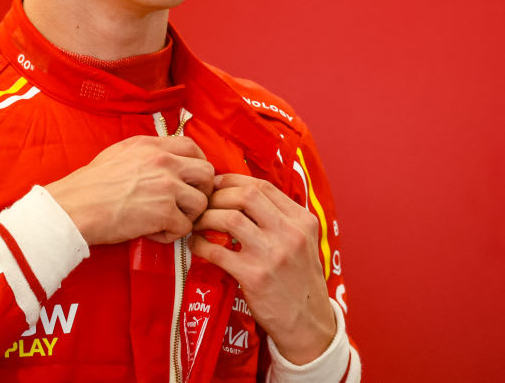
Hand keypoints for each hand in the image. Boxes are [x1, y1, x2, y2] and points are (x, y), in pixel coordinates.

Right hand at [44, 135, 213, 245]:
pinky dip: (172, 234)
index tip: (190, 180)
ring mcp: (167, 186)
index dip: (197, 165)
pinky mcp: (164, 212)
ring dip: (188, 216)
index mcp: (152, 145)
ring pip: (201, 203)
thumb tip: (164, 160)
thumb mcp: (119, 153)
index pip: (193, 147)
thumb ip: (147, 153)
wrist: (74, 207)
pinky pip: (184, 227)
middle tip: (185, 205)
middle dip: (201, 192)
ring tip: (166, 221)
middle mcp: (164, 161)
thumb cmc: (89, 184)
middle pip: (207, 173)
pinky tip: (153, 232)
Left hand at [190, 173, 335, 364]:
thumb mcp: (303, 242)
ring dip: (206, 217)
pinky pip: (217, 251)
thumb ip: (280, 218)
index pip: (262, 186)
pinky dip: (200, 243)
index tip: (216, 185)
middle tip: (204, 204)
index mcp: (302, 221)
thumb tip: (242, 194)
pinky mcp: (254, 277)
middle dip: (218, 195)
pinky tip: (197, 244)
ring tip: (197, 223)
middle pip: (245, 195)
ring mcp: (272, 255)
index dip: (233, 181)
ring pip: (229, 218)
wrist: (307, 322)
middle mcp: (290, 234)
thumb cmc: (299, 280)